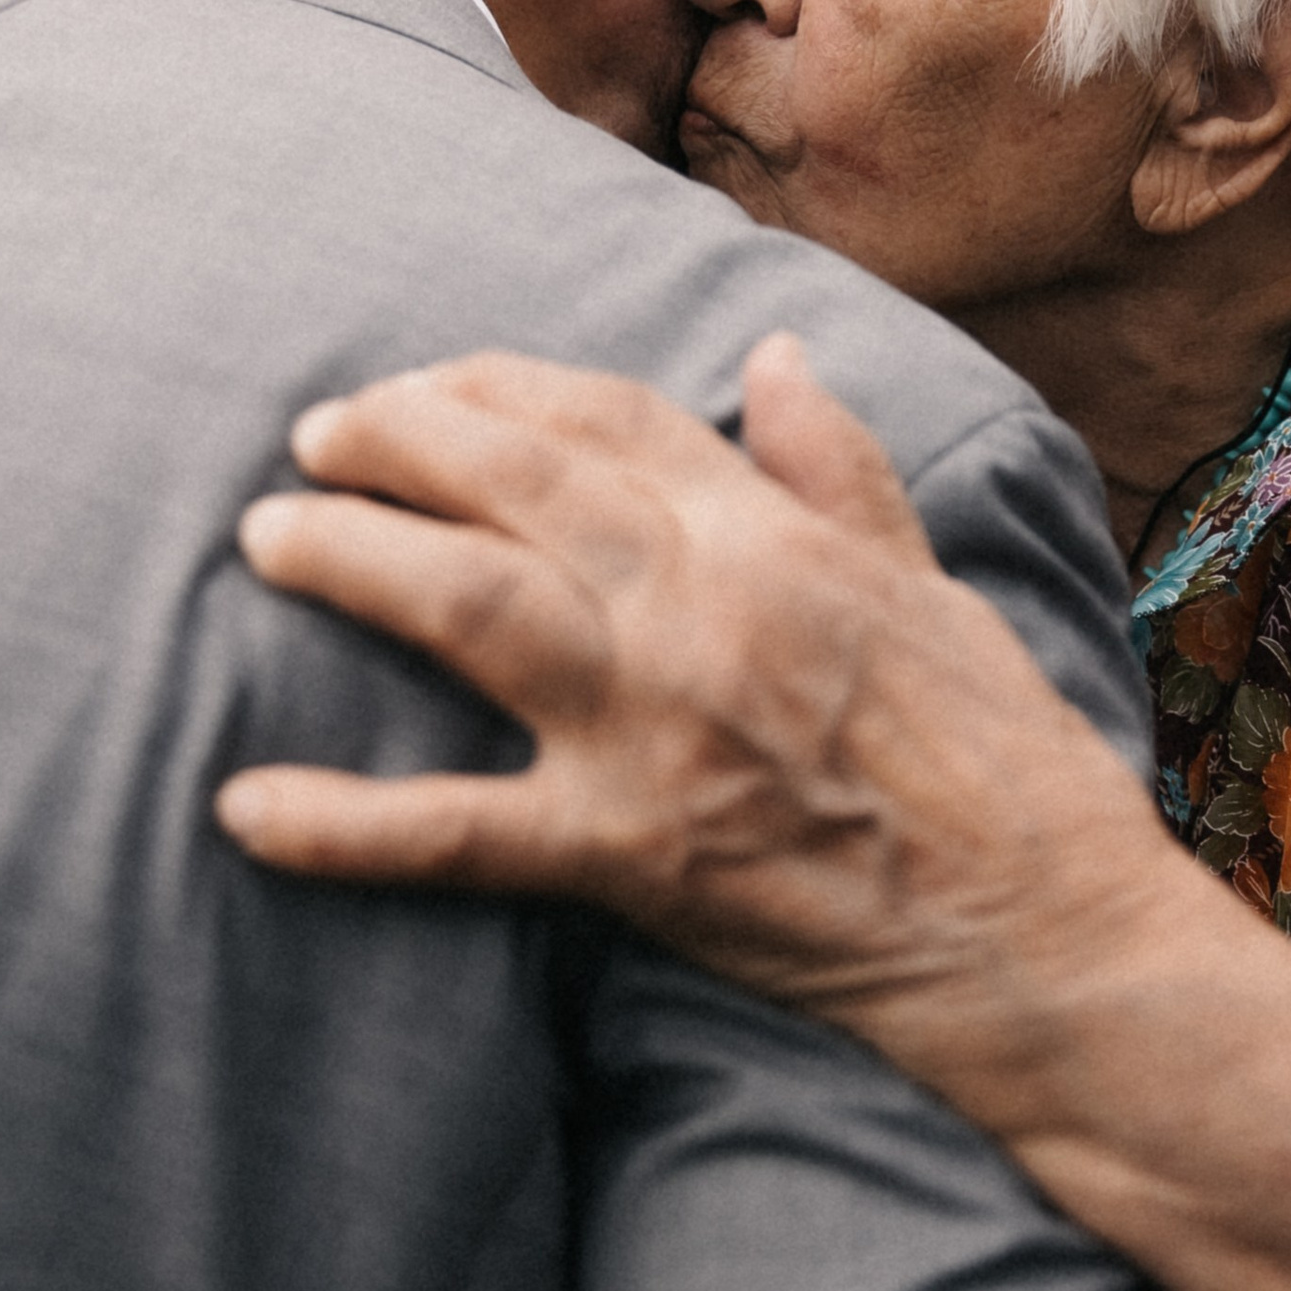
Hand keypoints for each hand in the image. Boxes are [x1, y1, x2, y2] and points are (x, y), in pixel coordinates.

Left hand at [215, 338, 1173, 1075]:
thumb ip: (839, 470)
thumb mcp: (934, 585)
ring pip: (467, 606)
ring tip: (268, 537)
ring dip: (352, 558)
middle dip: (394, 438)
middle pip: (512, 482)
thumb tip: (776, 356)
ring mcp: (657, 730)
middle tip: (314, 434)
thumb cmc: (1008, 764)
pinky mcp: (629, 857)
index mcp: (777, 538)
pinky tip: (245, 809)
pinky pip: (458, 834)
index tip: (432, 386)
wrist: (1046, 935)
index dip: (500, 387)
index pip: (606, 417)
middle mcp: (705, 609)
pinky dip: (344, 824)